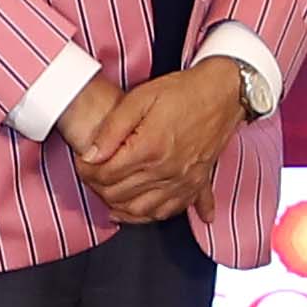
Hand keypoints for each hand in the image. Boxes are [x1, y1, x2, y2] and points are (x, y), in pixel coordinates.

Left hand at [74, 66, 245, 223]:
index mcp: (149, 149)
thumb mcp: (139, 98)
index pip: (105, 176)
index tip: (83, 162)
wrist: (223, 93)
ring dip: (121, 207)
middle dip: (99, 189)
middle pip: (120, 196)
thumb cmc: (183, 92)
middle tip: (92, 176)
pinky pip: (171, 211)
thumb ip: (112, 129)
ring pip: (143, 211)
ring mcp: (183, 181)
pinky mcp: (197, 183)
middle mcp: (166, 171)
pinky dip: (153, 215)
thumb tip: (91, 155)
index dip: (86, 171)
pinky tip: (142, 212)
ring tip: (110, 194)